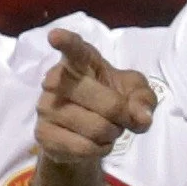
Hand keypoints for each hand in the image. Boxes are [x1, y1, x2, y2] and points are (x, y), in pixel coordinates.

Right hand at [35, 28, 157, 171]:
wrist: (82, 132)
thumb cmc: (109, 99)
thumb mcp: (134, 93)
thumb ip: (144, 99)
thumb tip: (142, 117)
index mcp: (79, 61)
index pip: (73, 49)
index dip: (66, 42)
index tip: (55, 36)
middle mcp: (55, 80)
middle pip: (105, 102)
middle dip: (123, 116)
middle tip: (124, 118)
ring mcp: (45, 108)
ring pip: (96, 128)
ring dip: (111, 134)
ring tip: (106, 129)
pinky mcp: (42, 134)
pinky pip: (83, 148)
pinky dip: (99, 149)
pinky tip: (94, 143)